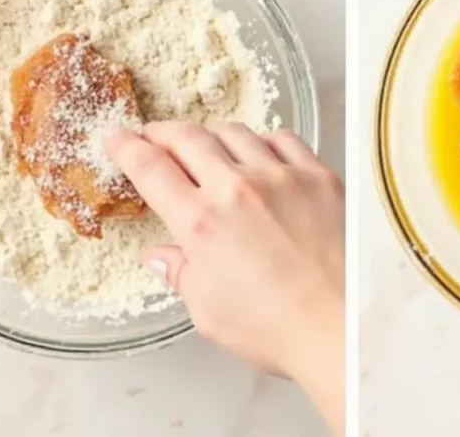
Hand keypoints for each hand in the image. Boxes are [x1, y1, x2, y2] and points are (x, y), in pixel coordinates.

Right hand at [104, 122, 344, 431]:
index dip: (126, 146)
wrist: (342, 325)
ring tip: (207, 147)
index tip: (117, 137)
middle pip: (188, 138)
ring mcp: (281, 177)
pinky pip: (283, 139)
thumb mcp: (209, 310)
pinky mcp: (317, 176)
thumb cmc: (277, 327)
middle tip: (154, 136)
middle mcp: (238, 190)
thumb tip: (162, 256)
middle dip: (162, 132)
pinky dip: (263, 140)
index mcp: (201, 224)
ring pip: (234, 132)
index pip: (150, 167)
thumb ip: (182, 273)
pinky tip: (260, 153)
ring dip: (211, 135)